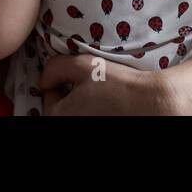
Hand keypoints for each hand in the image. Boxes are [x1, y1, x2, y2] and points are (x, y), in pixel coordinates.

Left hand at [38, 54, 183, 114]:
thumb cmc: (114, 84)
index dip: (62, 78)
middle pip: (62, 104)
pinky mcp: (101, 124)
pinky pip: (90, 115)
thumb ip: (54, 68)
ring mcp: (85, 127)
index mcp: (58, 115)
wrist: (146, 101)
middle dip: (70, 91)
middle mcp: (69, 126)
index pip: (49, 93)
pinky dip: (95, 108)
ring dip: (82, 100)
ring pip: (76, 111)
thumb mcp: (81, 65)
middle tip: (89, 80)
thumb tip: (45, 78)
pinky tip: (108, 100)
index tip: (78, 73)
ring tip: (100, 89)